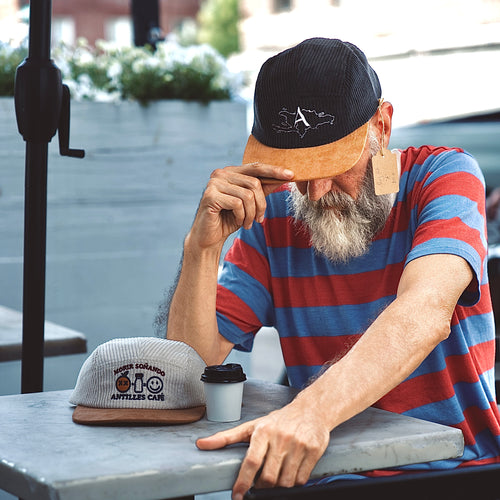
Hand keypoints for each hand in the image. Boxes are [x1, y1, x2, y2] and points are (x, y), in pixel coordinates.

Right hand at [188, 163, 293, 250]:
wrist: (209, 238)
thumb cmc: (229, 219)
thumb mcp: (250, 204)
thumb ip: (263, 190)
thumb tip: (283, 177)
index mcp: (231, 172)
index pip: (256, 167)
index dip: (274, 171)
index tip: (291, 175)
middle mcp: (221, 174)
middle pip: (254, 183)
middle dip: (261, 205)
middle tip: (259, 220)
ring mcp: (214, 183)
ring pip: (247, 195)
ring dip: (251, 214)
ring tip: (247, 223)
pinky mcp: (210, 196)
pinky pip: (237, 204)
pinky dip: (241, 217)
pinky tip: (237, 222)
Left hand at [196, 401, 329, 499]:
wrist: (310, 410)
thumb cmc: (278, 420)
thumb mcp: (252, 426)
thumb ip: (226, 437)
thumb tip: (201, 444)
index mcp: (263, 431)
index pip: (251, 462)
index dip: (243, 482)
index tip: (237, 495)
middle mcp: (281, 437)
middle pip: (268, 477)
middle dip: (262, 486)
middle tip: (261, 483)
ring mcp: (298, 444)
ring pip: (286, 481)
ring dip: (278, 486)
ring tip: (276, 476)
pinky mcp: (313, 450)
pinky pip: (302, 479)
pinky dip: (294, 483)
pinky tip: (291, 473)